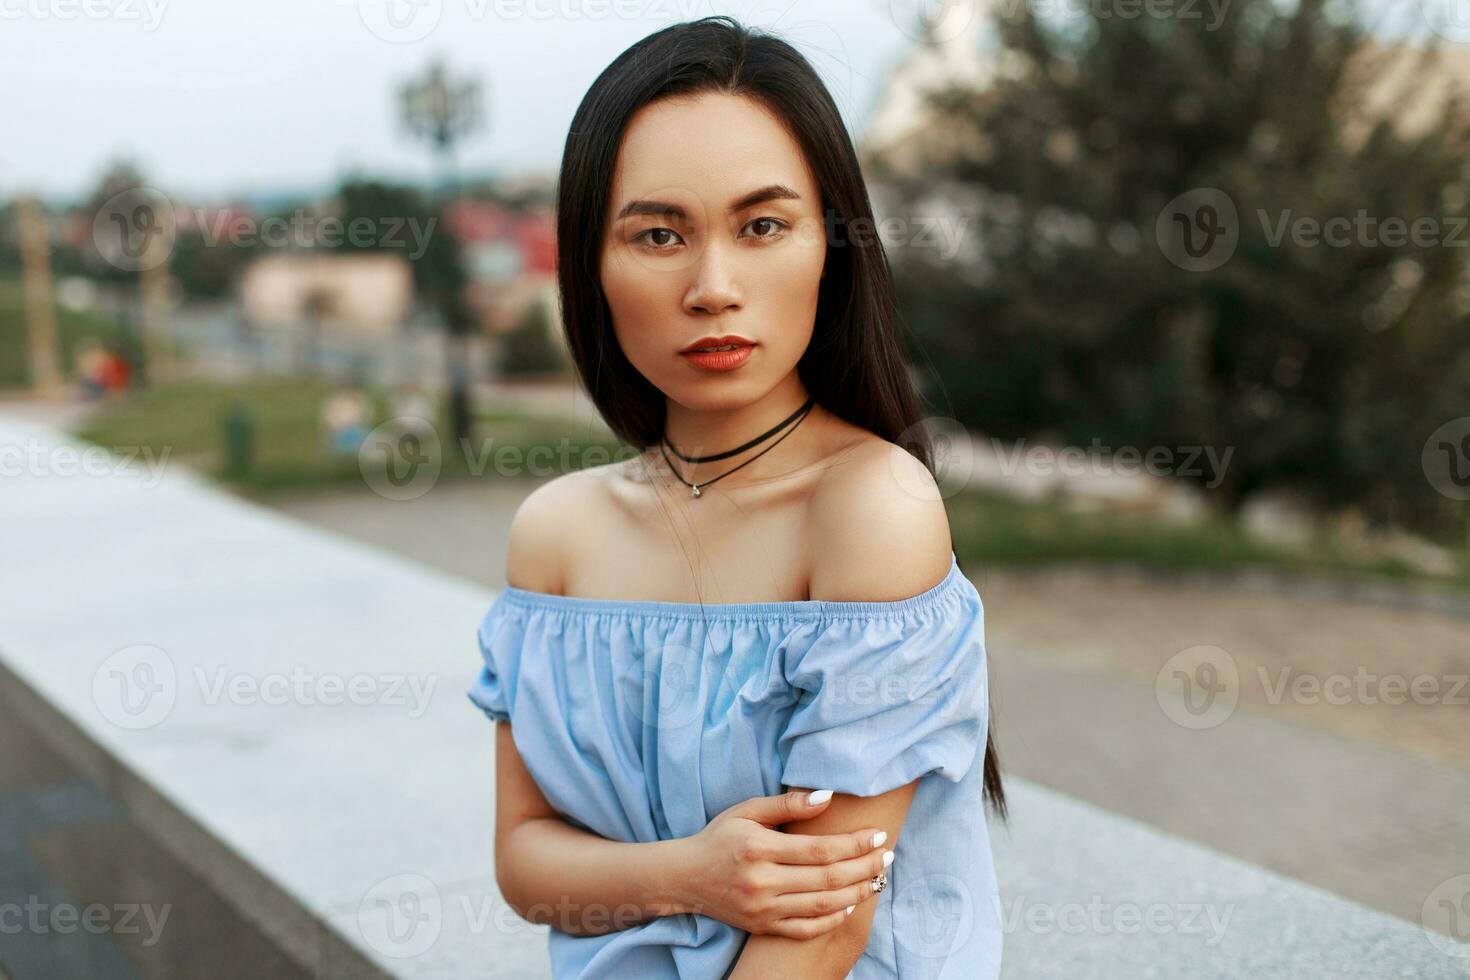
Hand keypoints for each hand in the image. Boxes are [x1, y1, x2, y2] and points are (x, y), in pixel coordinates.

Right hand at [669, 789, 894, 939]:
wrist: (685, 877)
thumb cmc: (720, 837)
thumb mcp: (747, 810)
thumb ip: (788, 804)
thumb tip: (828, 796)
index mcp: (759, 848)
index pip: (820, 849)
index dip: (855, 844)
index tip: (879, 835)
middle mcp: (761, 882)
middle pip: (828, 878)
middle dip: (865, 868)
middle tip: (888, 857)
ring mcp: (762, 909)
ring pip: (822, 906)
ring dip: (857, 892)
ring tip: (878, 879)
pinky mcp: (762, 927)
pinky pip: (806, 929)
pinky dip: (832, 920)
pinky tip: (850, 904)